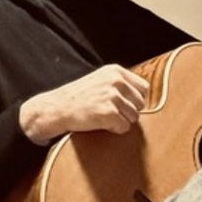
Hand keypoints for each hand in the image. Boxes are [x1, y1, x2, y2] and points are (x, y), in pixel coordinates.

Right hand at [20, 63, 149, 143]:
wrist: (55, 108)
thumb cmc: (79, 98)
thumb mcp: (101, 81)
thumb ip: (121, 85)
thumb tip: (146, 98)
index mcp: (116, 71)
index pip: (144, 88)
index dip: (136, 100)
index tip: (122, 104)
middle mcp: (116, 81)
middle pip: (141, 104)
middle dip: (129, 111)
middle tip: (109, 111)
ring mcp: (112, 96)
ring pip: (134, 117)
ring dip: (121, 121)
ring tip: (102, 116)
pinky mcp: (108, 112)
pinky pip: (124, 127)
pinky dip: (114, 129)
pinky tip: (100, 123)